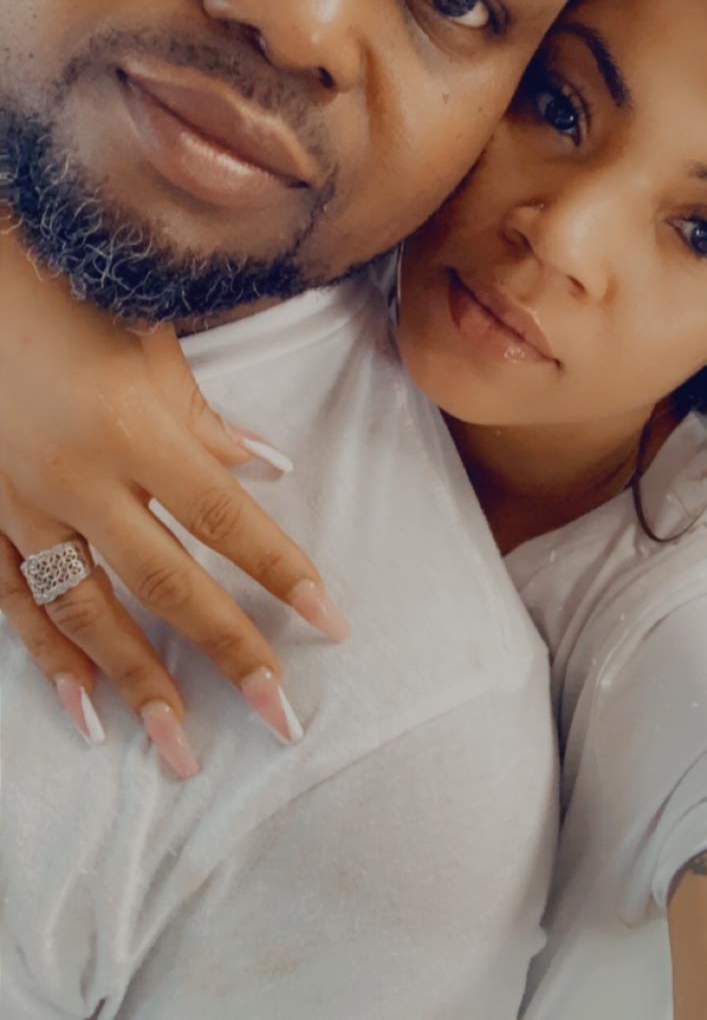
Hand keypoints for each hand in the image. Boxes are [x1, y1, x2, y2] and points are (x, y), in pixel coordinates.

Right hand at [0, 229, 347, 774]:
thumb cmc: (75, 303)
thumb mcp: (152, 349)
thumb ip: (207, 424)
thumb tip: (271, 473)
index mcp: (132, 428)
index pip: (222, 517)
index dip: (279, 571)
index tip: (328, 621)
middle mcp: (78, 476)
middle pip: (164, 581)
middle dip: (226, 652)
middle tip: (278, 718)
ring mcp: (22, 502)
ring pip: (87, 610)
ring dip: (137, 683)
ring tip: (179, 750)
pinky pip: (15, 601)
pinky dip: (50, 657)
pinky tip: (84, 710)